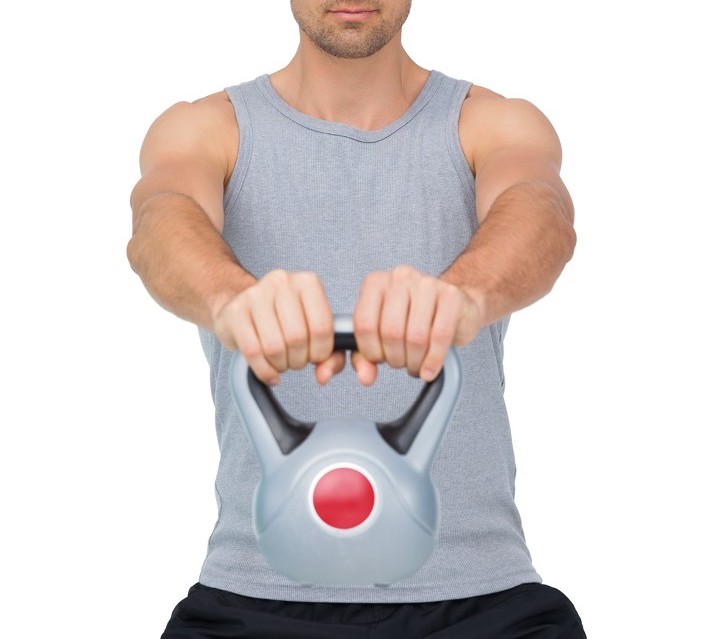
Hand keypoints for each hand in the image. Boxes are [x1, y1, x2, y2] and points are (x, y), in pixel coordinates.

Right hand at [213, 269, 344, 385]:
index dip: (320, 352)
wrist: (243, 305)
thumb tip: (324, 376)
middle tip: (294, 361)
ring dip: (280, 365)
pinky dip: (263, 370)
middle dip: (298, 360)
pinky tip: (268, 371)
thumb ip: (332, 356)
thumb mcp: (314, 332)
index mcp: (309, 282)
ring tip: (280, 362)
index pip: (322, 327)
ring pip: (274, 347)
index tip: (314, 357)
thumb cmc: (284, 320)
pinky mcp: (235, 311)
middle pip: (297, 338)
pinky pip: (252, 351)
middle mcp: (282, 281)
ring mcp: (255, 294)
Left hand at [351, 265, 484, 385]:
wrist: (455, 306)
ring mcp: (428, 283)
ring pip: (416, 336)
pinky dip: (433, 360)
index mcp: (376, 283)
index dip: (371, 350)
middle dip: (395, 358)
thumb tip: (365, 377)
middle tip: (402, 363)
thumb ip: (366, 356)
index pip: (365, 324)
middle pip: (391, 331)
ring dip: (415, 361)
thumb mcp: (383, 334)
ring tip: (416, 365)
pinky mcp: (452, 296)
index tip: (379, 359)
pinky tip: (429, 369)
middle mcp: (400, 277)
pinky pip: (440, 336)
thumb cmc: (415, 318)